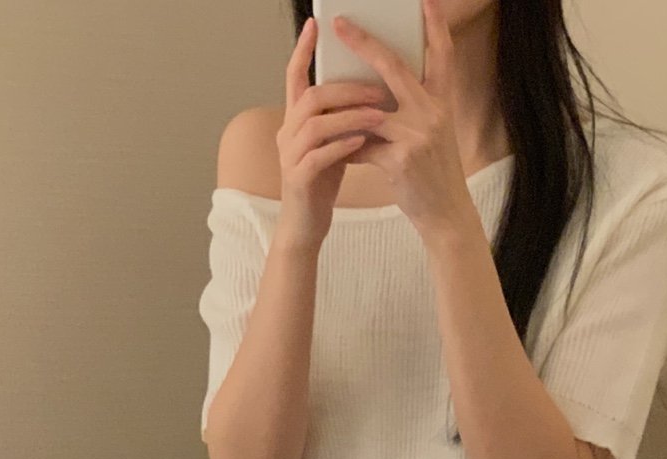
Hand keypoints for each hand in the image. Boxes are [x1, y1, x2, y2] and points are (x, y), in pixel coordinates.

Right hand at [275, 17, 389, 249]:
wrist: (306, 225)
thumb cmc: (322, 182)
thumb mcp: (332, 141)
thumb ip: (341, 116)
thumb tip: (370, 88)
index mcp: (294, 119)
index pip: (294, 76)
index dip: (303, 49)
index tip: (316, 24)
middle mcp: (286, 132)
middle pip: (311, 97)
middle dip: (346, 90)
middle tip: (379, 90)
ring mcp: (289, 156)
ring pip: (316, 124)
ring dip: (350, 117)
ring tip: (381, 116)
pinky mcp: (298, 179)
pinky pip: (318, 156)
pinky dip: (342, 146)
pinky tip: (363, 142)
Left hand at [332, 0, 477, 240]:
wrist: (447, 214)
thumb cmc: (434, 174)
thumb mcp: (432, 135)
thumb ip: (410, 110)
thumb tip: (373, 92)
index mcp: (442, 102)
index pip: (442, 55)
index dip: (435, 26)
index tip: (426, 0)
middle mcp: (433, 113)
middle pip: (394, 68)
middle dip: (365, 43)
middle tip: (341, 23)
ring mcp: (418, 135)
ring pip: (369, 109)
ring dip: (343, 105)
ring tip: (320, 95)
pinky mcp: (401, 160)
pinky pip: (363, 145)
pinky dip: (347, 147)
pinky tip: (336, 150)